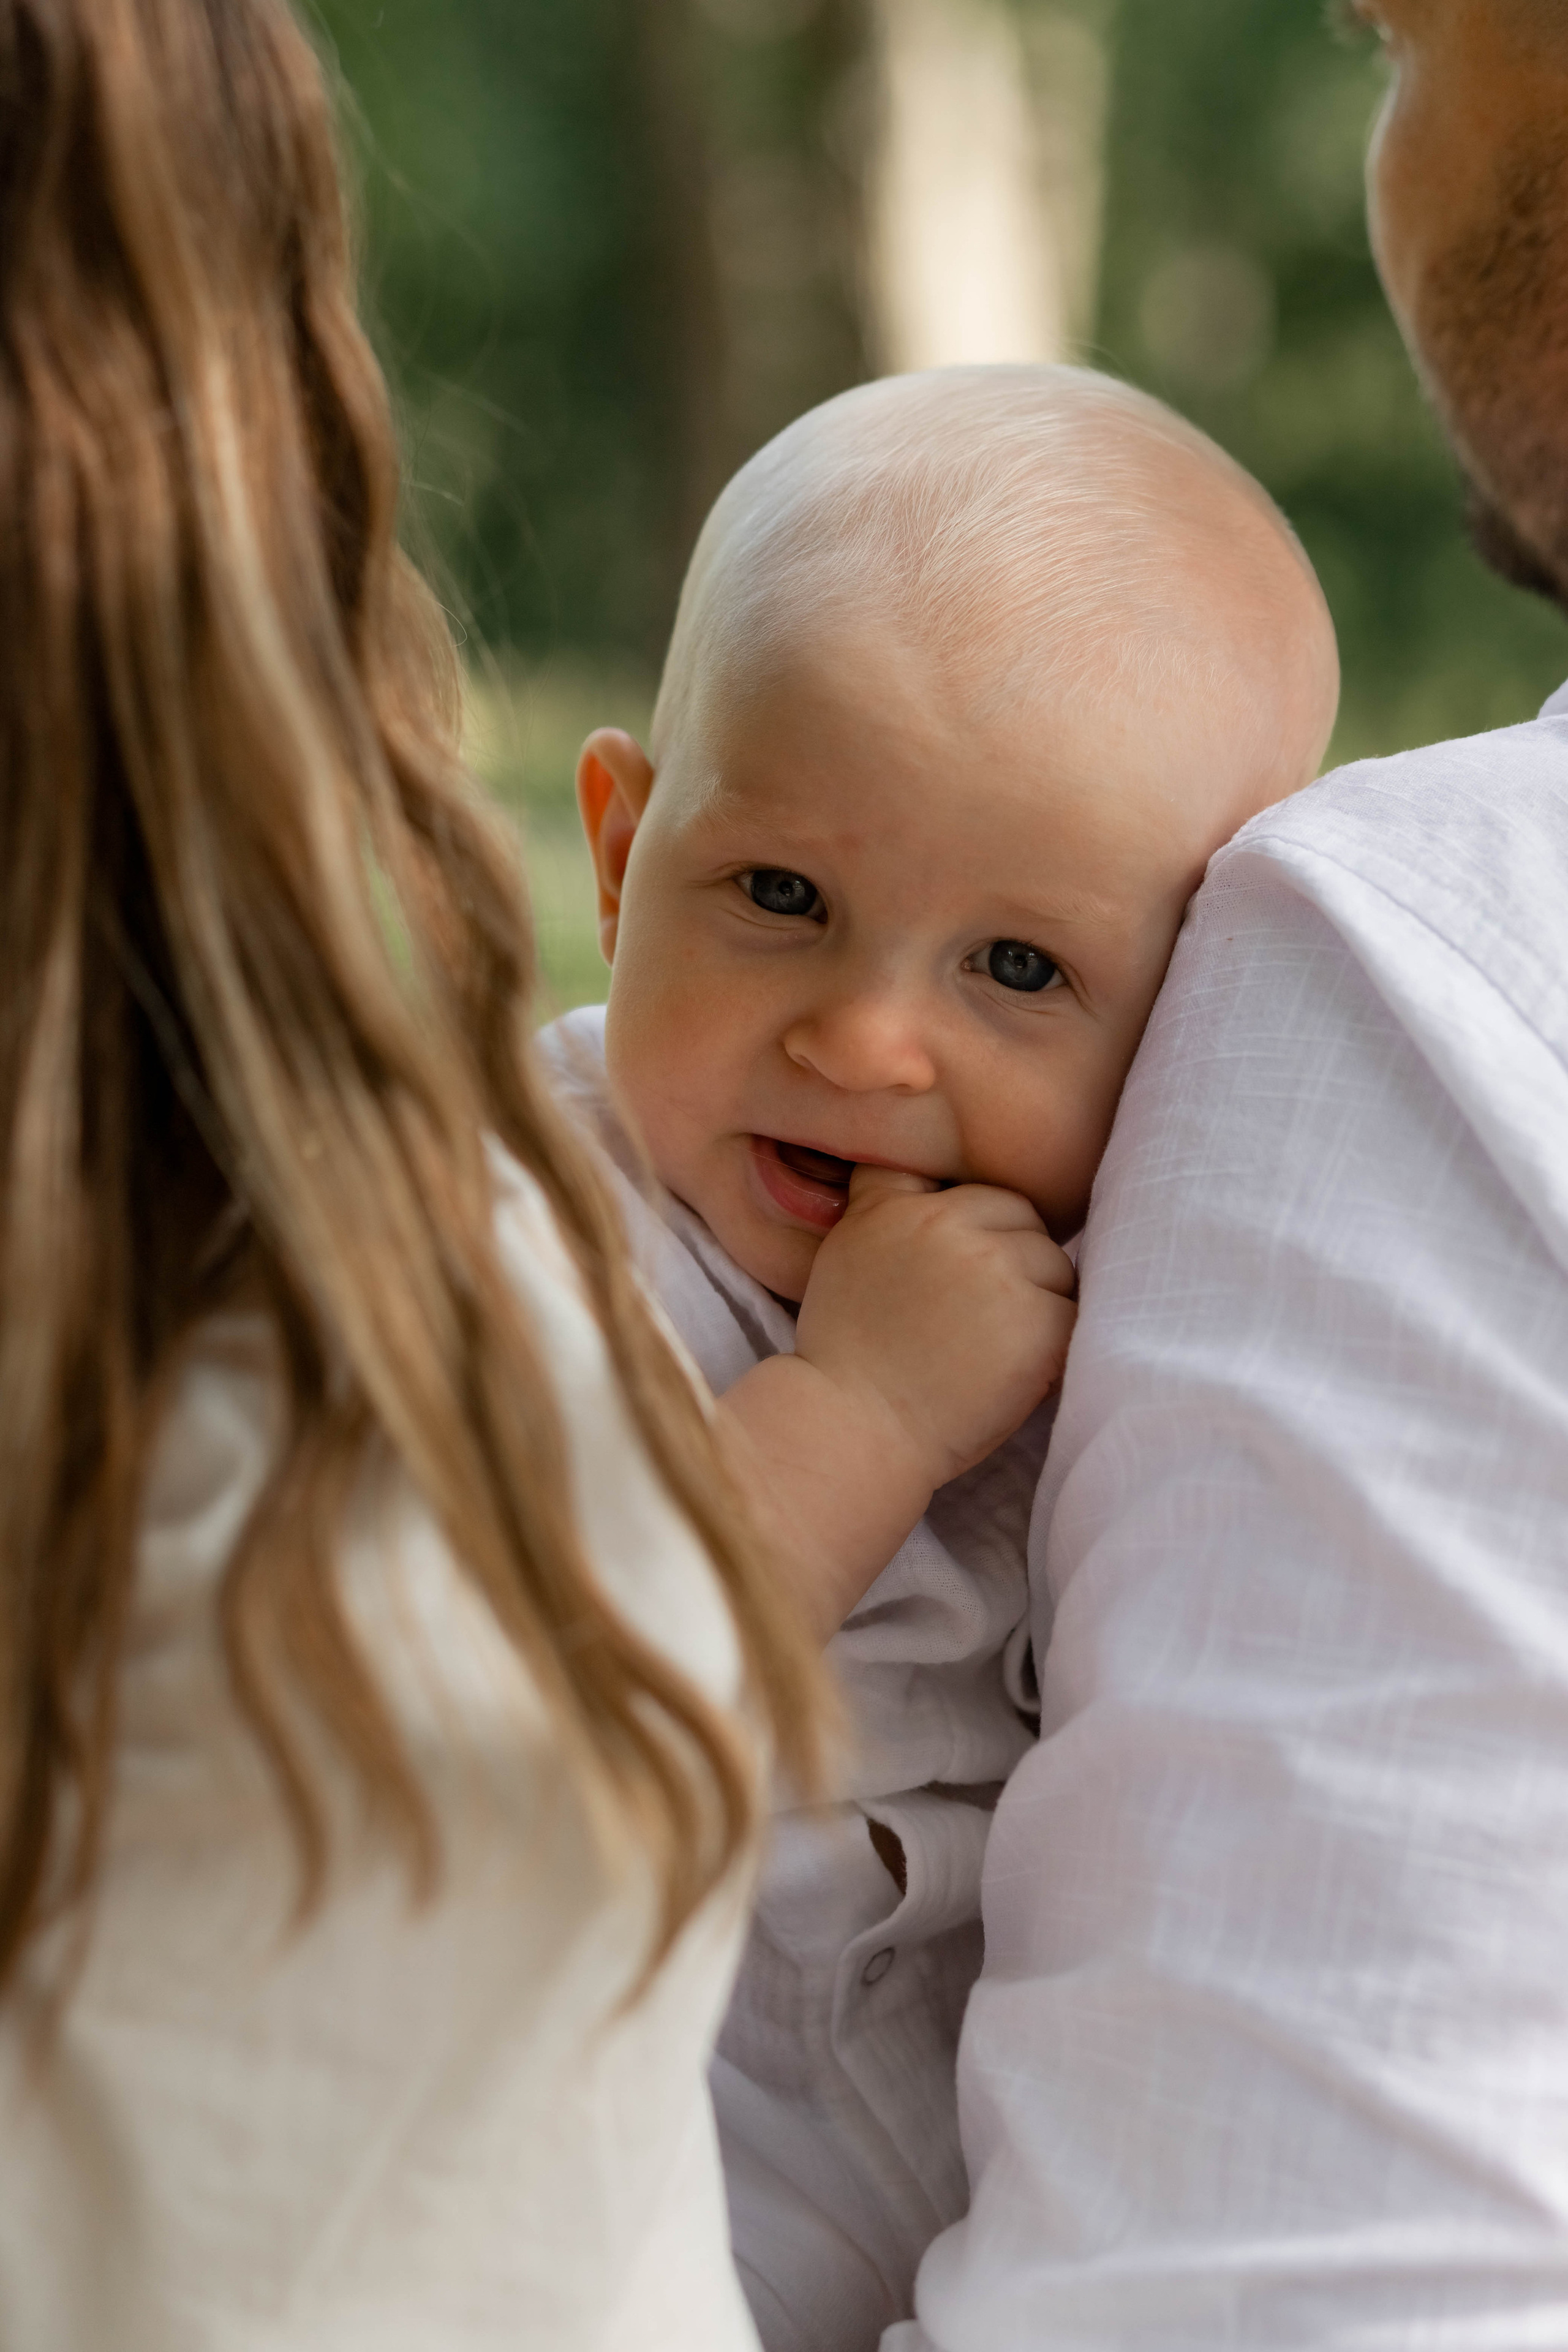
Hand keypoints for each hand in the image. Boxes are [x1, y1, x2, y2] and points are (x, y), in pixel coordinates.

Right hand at [794, 1165, 1075, 1497]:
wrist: (854, 1430)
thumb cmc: (848, 1355)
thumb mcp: (849, 1252)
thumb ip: (886, 1202)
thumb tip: (934, 1176)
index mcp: (898, 1205)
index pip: (974, 1188)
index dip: (977, 1230)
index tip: (962, 1273)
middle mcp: (947, 1225)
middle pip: (1023, 1218)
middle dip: (1015, 1261)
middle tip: (982, 1320)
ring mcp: (996, 1270)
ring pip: (1054, 1263)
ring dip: (1040, 1300)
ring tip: (997, 1348)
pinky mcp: (1036, 1320)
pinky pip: (1072, 1313)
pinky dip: (1055, 1343)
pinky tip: (1017, 1371)